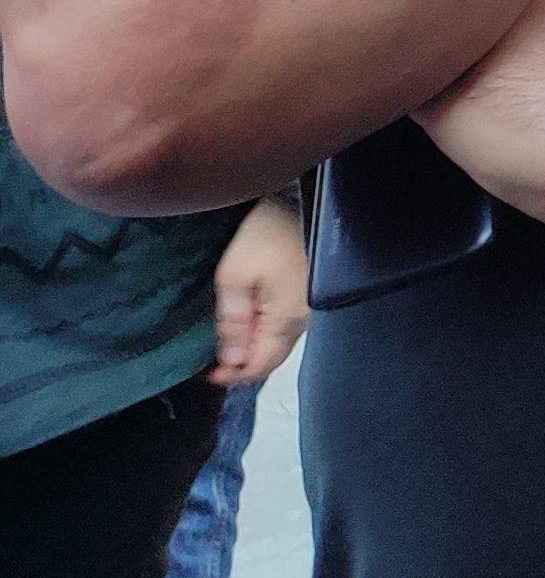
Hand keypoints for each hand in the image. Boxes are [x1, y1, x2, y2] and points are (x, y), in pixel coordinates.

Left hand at [207, 194, 310, 384]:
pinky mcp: (305, 297)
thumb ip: (233, 321)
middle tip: (210, 364)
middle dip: (241, 367)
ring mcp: (306, 309)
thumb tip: (232, 360)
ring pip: (278, 346)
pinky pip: (282, 331)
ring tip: (224, 348)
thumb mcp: (235, 276)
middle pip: (271, 359)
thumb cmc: (263, 237)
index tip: (204, 374)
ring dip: (251, 352)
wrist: (297, 202)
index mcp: (284, 320)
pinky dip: (262, 338)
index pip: (260, 365)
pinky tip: (246, 330)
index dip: (232, 375)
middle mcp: (301, 321)